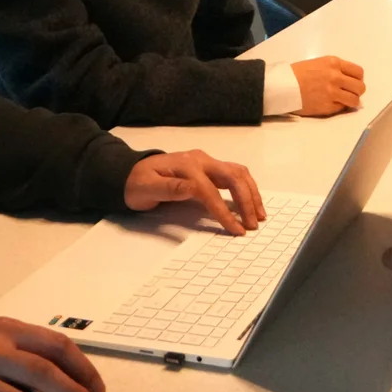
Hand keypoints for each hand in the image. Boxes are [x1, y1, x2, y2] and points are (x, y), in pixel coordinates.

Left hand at [124, 150, 264, 234]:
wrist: (131, 172)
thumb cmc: (138, 184)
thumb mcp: (146, 189)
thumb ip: (169, 189)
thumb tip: (193, 189)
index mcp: (187, 166)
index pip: (211, 191)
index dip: (224, 211)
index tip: (236, 230)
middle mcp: (201, 160)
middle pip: (233, 176)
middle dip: (246, 201)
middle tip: (253, 224)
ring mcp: (207, 162)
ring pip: (238, 173)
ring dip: (251, 193)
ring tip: (259, 214)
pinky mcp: (210, 167)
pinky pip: (235, 174)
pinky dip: (246, 187)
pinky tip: (251, 202)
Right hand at [291, 55, 365, 115]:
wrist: (283, 85)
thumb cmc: (298, 73)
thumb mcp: (319, 63)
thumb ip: (335, 70)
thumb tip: (349, 80)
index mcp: (334, 63)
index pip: (359, 72)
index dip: (358, 79)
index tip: (353, 82)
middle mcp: (336, 77)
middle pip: (360, 87)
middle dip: (357, 91)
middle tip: (350, 93)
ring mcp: (332, 93)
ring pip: (354, 100)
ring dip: (351, 101)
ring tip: (343, 100)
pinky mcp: (327, 106)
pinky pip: (341, 109)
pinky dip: (339, 107)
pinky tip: (330, 104)